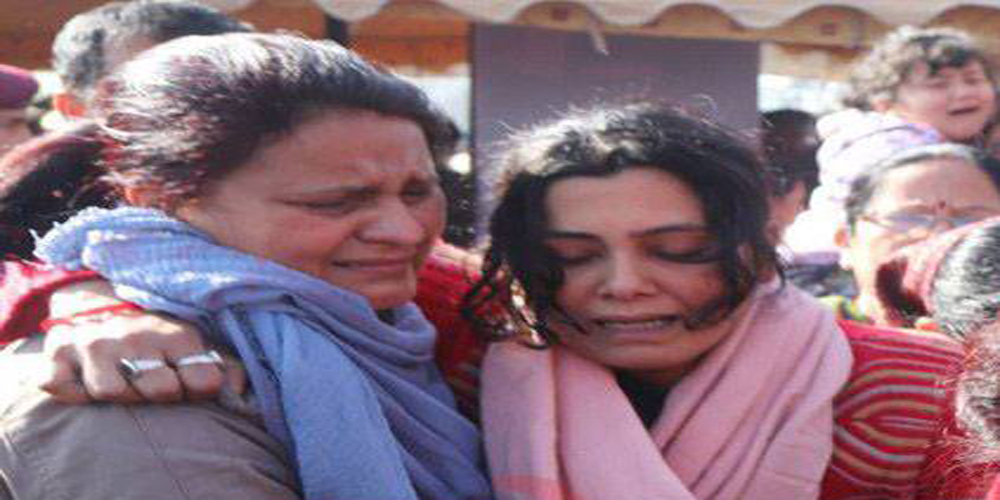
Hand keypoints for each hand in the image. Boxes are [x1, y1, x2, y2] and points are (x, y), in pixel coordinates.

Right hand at [39, 280, 244, 403]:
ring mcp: (94, 343)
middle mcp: (136, 336)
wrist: (97, 293)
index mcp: (177, 334)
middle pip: (161, 391)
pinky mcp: (57, 351)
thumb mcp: (194, 341)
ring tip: (121, 378)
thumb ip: (225, 368)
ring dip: (118, 394)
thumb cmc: (155, 332)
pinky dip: (73, 389)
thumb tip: (240, 397)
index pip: (203, 381)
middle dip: (161, 394)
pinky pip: (64, 388)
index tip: (190, 385)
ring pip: (112, 393)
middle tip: (153, 382)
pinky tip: (85, 376)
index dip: (199, 391)